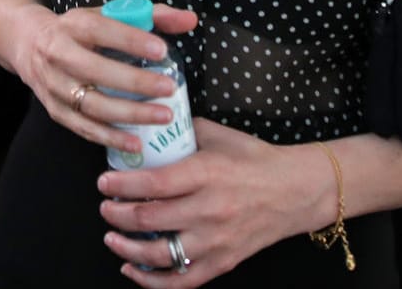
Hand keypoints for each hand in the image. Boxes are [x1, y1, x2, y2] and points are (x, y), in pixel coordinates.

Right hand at [12, 2, 198, 153]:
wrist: (31, 45)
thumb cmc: (81, 31)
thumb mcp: (109, 15)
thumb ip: (152, 15)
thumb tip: (189, 20)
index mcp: (73, 25)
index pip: (100, 30)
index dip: (130, 40)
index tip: (161, 50)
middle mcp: (58, 54)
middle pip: (95, 71)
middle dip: (133, 82)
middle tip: (169, 88)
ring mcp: (54, 85)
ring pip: (91, 104)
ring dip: (129, 114)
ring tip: (163, 116)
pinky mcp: (55, 110)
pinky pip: (84, 128)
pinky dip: (110, 138)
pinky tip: (137, 142)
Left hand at [98, 120, 330, 286]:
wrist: (298, 191)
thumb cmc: (257, 160)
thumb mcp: (219, 136)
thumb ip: (183, 132)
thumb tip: (148, 128)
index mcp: (207, 173)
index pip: (153, 183)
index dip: (120, 185)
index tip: (103, 183)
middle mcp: (210, 209)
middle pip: (149, 219)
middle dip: (116, 215)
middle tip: (105, 207)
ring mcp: (216, 240)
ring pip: (160, 254)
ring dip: (127, 248)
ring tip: (112, 238)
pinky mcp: (223, 262)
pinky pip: (182, 280)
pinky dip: (152, 280)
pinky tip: (132, 269)